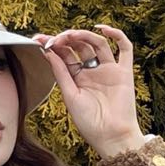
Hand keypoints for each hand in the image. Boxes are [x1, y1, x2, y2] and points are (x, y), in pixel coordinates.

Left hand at [32, 23, 142, 157]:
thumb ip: (61, 73)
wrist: (110, 136)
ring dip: (84, 35)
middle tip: (54, 38)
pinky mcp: (124, 72)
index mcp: (77, 78)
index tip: (39, 40)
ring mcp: (109, 70)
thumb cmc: (89, 122)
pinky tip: (102, 29)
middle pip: (79, 46)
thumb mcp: (69, 95)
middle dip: (65, 38)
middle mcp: (92, 71)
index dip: (53, 45)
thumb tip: (47, 51)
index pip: (64, 54)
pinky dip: (117, 35)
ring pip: (97, 43)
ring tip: (71, 35)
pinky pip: (125, 49)